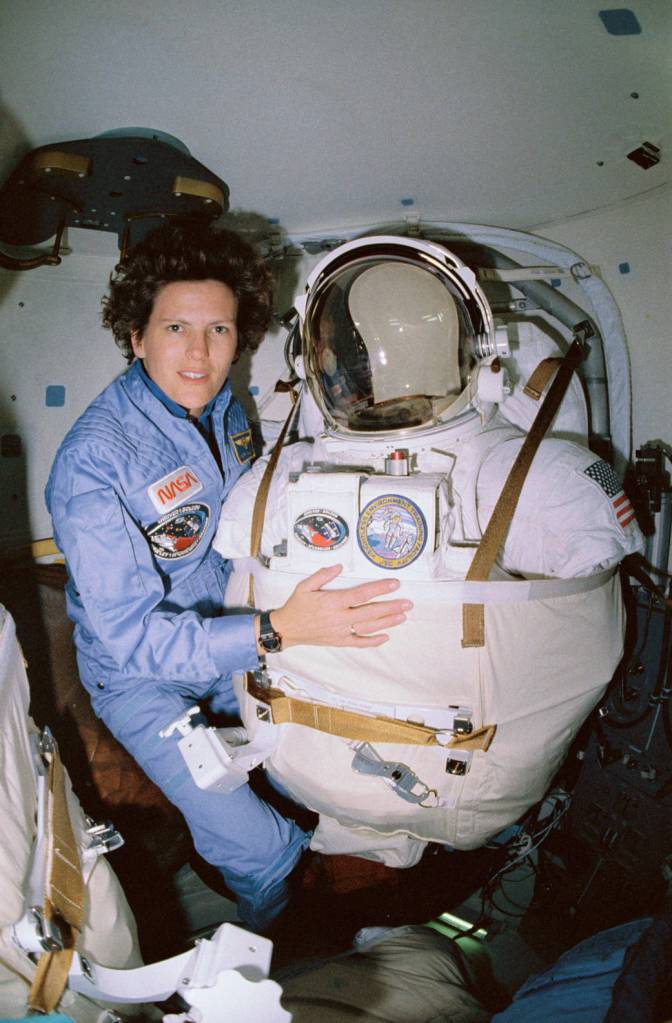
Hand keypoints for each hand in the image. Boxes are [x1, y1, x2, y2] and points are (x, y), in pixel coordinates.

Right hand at [267, 564, 412, 649]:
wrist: (286, 629)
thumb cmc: (296, 605)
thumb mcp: (305, 586)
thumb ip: (322, 575)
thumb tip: (339, 566)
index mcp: (333, 602)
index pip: (361, 594)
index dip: (379, 589)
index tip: (394, 584)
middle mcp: (339, 617)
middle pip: (370, 612)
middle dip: (391, 607)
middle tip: (408, 603)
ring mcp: (340, 631)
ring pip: (368, 627)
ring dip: (387, 622)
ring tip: (403, 616)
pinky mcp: (339, 641)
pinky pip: (359, 643)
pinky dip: (373, 641)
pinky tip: (386, 637)